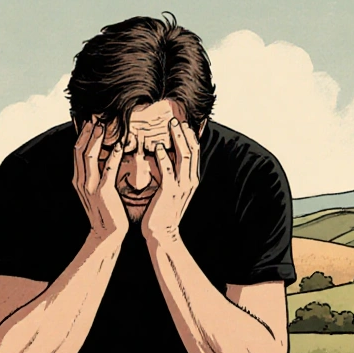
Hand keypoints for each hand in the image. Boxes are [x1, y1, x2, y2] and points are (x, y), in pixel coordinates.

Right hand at [72, 117, 127, 239]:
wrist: (106, 234)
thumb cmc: (106, 212)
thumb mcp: (96, 191)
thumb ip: (96, 175)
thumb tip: (103, 158)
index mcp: (78, 180)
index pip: (77, 152)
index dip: (83, 134)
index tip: (90, 121)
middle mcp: (81, 181)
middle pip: (81, 150)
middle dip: (87, 132)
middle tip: (96, 116)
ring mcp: (90, 187)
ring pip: (90, 156)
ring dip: (97, 139)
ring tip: (104, 125)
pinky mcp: (103, 192)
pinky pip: (108, 170)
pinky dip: (113, 155)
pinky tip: (119, 145)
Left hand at [141, 117, 199, 241]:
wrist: (162, 233)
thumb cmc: (163, 212)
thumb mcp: (171, 190)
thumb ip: (171, 174)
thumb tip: (165, 157)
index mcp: (191, 180)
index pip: (195, 154)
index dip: (190, 137)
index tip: (184, 124)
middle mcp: (190, 181)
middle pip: (192, 151)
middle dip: (185, 133)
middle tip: (176, 120)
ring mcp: (182, 186)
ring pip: (184, 156)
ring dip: (178, 139)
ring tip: (171, 126)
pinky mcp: (170, 191)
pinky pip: (168, 170)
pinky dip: (164, 157)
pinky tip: (158, 146)